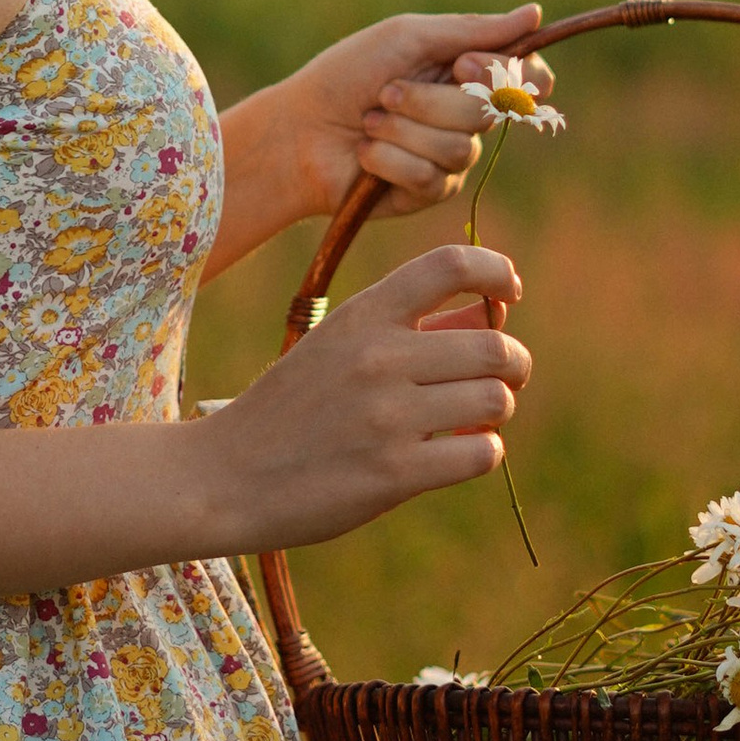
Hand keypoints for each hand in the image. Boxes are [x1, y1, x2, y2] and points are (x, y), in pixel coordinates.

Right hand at [198, 243, 531, 550]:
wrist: (226, 475)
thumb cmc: (293, 407)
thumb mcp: (338, 345)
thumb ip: (411, 327)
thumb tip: (493, 312)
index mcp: (362, 315)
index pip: (450, 265)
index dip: (496, 271)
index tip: (508, 293)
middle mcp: (378, 357)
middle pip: (495, 345)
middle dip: (513, 364)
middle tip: (504, 379)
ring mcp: (387, 417)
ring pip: (496, 400)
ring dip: (498, 411)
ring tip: (475, 419)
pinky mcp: (394, 474)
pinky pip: (482, 453)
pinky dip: (483, 452)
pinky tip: (459, 454)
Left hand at [279, 3, 554, 221]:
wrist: (297, 130)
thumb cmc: (346, 75)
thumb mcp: (406, 38)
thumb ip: (471, 30)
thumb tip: (535, 14)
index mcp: (466, 72)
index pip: (528, 78)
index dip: (515, 77)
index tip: (465, 65)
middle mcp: (467, 115)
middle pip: (490, 111)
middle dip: (430, 99)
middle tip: (387, 91)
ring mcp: (451, 157)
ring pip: (459, 146)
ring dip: (402, 129)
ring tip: (368, 122)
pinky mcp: (429, 192)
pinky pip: (431, 176)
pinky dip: (388, 159)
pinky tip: (364, 154)